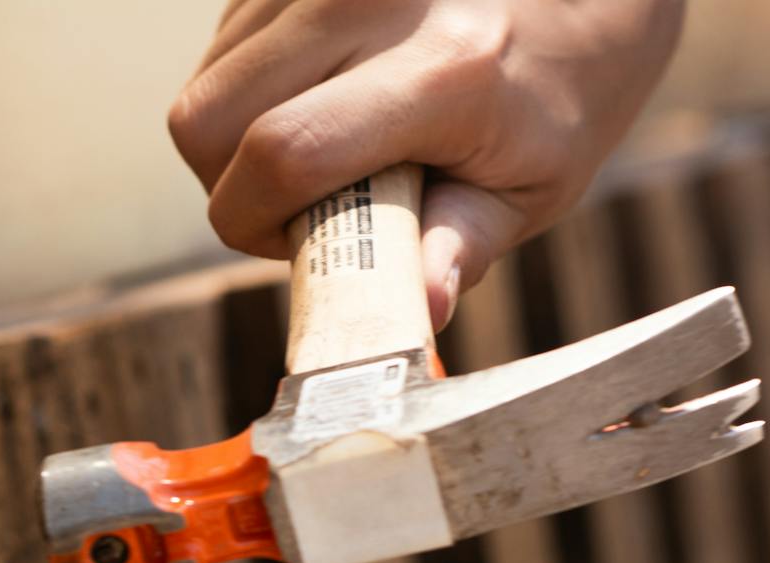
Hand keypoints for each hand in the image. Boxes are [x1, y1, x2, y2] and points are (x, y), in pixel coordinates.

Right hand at [168, 0, 685, 325]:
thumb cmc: (564, 84)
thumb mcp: (535, 183)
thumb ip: (464, 246)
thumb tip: (422, 310)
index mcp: (445, 69)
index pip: (283, 155)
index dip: (258, 223)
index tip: (296, 244)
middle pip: (208, 121)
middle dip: (231, 186)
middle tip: (300, 202)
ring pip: (205, 82)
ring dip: (236, 137)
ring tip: (319, 140)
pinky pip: (226, 44)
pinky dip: (252, 88)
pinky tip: (318, 91)